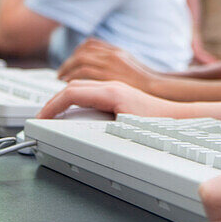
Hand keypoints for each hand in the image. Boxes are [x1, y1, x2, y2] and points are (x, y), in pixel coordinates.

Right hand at [37, 80, 179, 118]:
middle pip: (73, 87)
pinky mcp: (119, 94)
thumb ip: (98, 131)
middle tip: (41, 119)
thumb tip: (77, 135)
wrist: (180, 118)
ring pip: (81, 88)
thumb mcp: (124, 129)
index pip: (71, 93)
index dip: (51, 106)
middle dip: (53, 103)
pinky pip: (91, 92)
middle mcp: (112, 86)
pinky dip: (77, 100)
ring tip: (53, 116)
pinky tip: (76, 113)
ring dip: (64, 100)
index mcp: (110, 91)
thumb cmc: (157, 124)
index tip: (40, 119)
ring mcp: (115, 88)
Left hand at [57, 38, 157, 88]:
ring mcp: (111, 62)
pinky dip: (73, 76)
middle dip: (68, 62)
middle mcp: (113, 53)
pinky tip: (69, 84)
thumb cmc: (145, 82)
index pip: (90, 44)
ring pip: (81, 60)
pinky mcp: (110, 74)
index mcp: (117, 51)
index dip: (76, 53)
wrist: (158, 87)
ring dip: (67, 69)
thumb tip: (98, 71)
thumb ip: (114, 64)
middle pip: (83, 51)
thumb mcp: (130, 66)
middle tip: (60, 73)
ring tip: (61, 79)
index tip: (70, 63)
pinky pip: (85, 71)